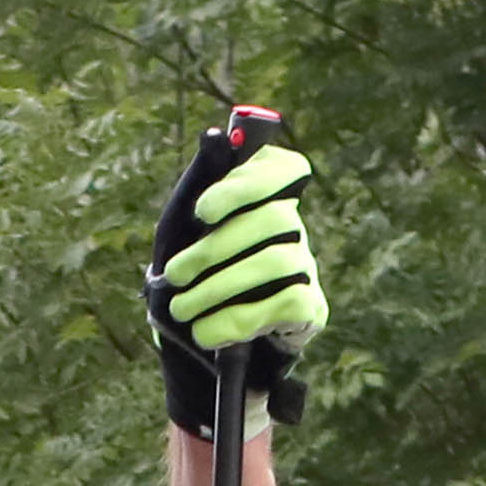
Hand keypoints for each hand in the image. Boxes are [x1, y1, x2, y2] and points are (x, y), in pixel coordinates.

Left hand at [146, 111, 325, 439]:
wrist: (200, 348)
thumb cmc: (189, 277)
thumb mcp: (180, 231)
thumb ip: (197, 185)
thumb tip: (214, 137)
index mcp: (266, 198)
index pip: (284, 169)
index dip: (246, 184)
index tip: (203, 211)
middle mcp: (293, 229)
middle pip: (274, 219)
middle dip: (215, 248)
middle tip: (174, 276)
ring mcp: (306, 268)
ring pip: (276, 262)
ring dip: (219, 287)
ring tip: (184, 309)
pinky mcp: (310, 309)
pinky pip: (286, 304)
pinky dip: (238, 319)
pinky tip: (208, 333)